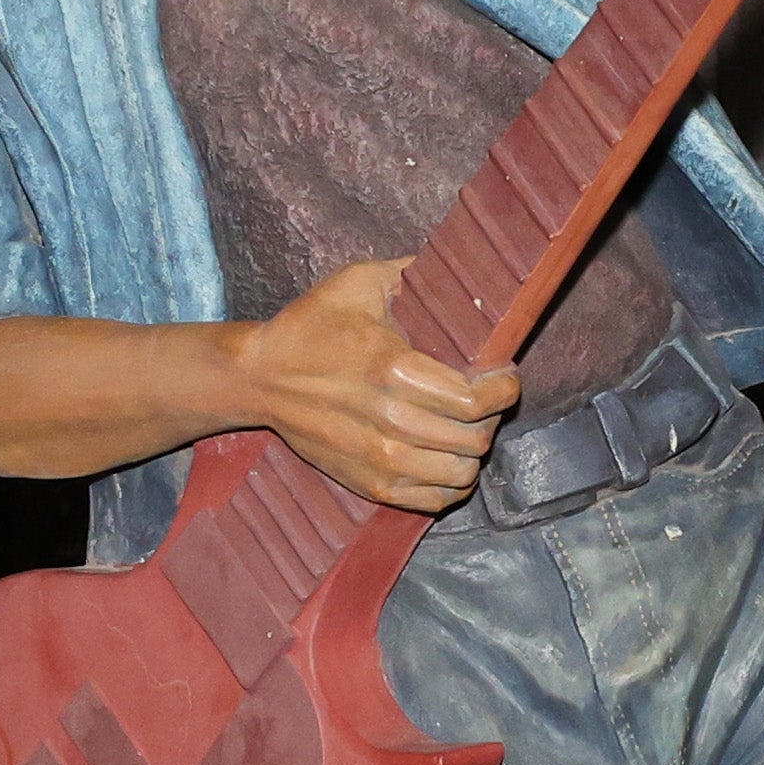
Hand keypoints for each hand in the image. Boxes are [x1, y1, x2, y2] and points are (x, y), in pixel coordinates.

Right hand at [225, 258, 519, 512]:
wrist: (259, 377)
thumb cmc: (310, 326)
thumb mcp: (359, 282)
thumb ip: (413, 272)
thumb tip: (459, 264)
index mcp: (394, 370)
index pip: (475, 400)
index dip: (503, 390)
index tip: (504, 376)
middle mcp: (390, 422)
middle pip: (474, 438)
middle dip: (490, 416)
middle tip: (483, 397)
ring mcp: (379, 460)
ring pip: (461, 474)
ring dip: (473, 450)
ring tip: (466, 427)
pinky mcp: (368, 484)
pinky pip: (434, 500)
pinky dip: (451, 483)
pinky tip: (445, 457)